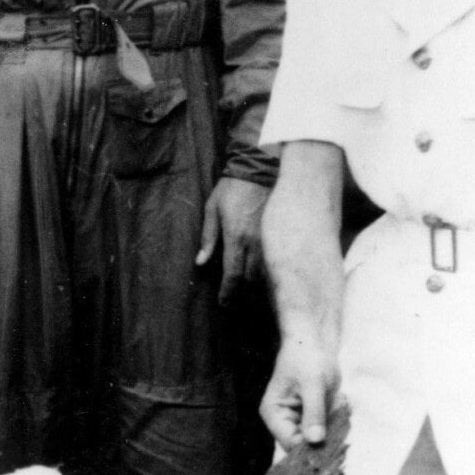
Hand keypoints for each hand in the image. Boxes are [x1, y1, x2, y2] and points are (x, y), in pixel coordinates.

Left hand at [196, 177, 269, 304]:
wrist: (258, 170)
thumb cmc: (230, 189)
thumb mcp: (211, 209)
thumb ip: (208, 237)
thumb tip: (200, 262)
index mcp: (236, 237)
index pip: (233, 274)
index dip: (228, 292)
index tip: (223, 303)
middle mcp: (253, 242)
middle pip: (249, 279)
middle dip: (240, 293)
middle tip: (231, 303)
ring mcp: (266, 239)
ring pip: (262, 273)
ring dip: (252, 286)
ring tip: (243, 294)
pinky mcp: (273, 235)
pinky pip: (269, 262)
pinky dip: (263, 274)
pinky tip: (257, 277)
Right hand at [259, 333, 337, 449]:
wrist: (313, 344)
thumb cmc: (307, 358)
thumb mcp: (313, 384)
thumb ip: (314, 412)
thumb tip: (315, 441)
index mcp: (274, 414)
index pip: (290, 443)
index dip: (310, 449)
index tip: (332, 446)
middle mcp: (281, 422)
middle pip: (302, 447)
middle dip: (322, 442)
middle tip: (342, 433)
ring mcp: (295, 421)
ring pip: (314, 442)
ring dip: (330, 435)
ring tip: (340, 418)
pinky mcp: (309, 418)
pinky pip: (322, 432)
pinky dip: (334, 428)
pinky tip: (340, 414)